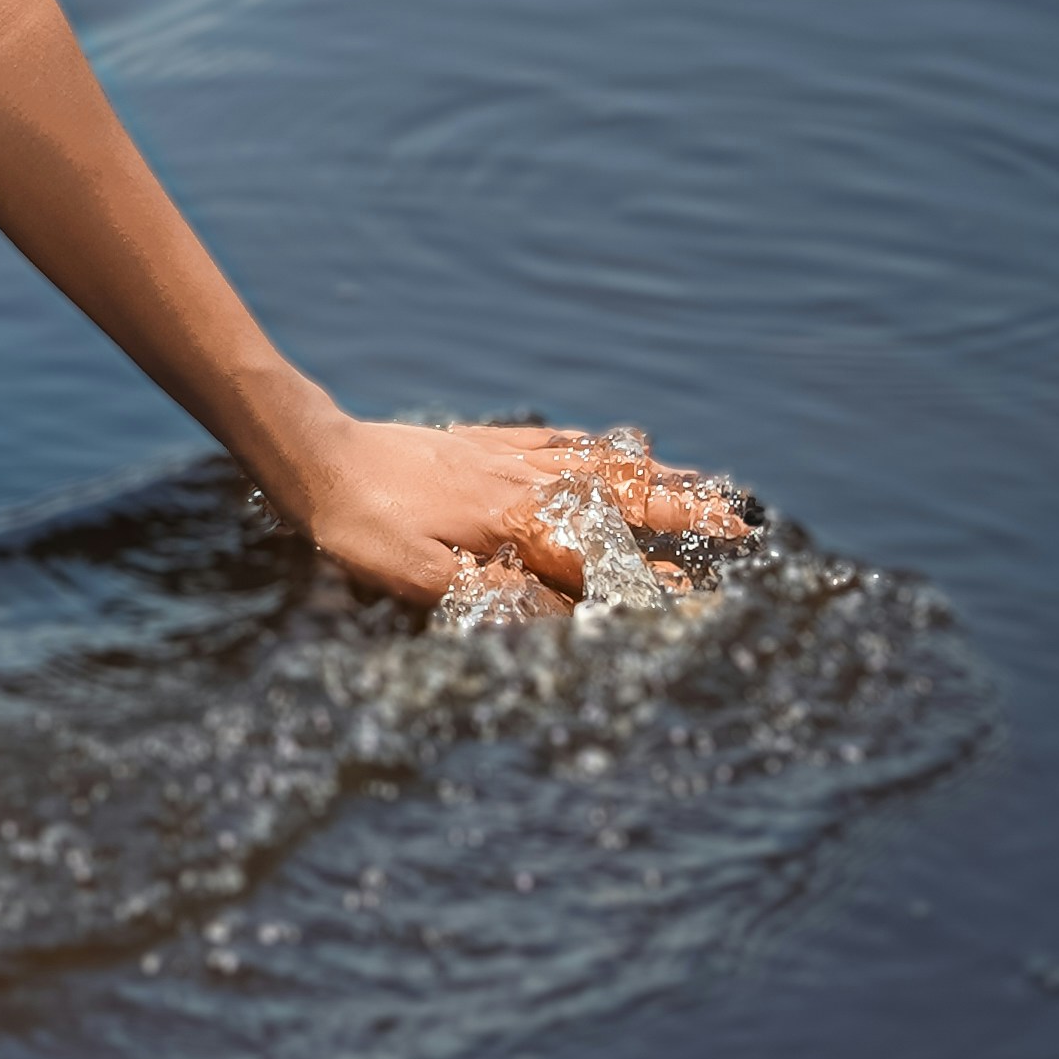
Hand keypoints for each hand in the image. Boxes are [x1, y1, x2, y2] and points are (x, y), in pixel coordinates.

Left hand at [283, 412, 751, 614]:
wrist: (318, 455)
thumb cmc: (362, 527)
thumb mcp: (419, 579)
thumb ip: (496, 597)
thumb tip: (568, 618)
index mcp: (513, 525)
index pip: (601, 555)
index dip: (652, 577)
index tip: (708, 591)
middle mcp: (522, 485)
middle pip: (617, 498)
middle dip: (682, 514)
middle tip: (741, 525)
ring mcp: (505, 457)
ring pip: (598, 464)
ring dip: (654, 476)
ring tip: (706, 484)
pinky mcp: (483, 442)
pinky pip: (557, 440)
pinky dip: (598, 445)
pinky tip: (616, 445)